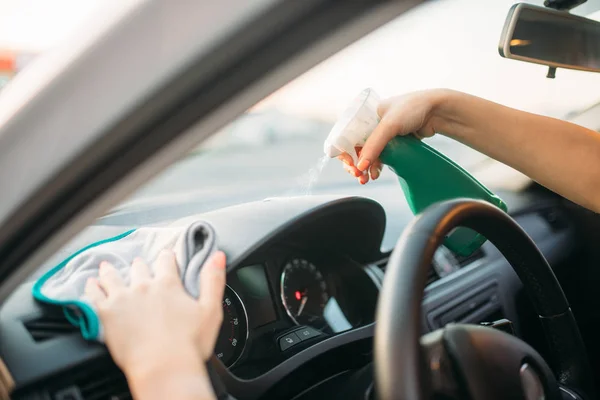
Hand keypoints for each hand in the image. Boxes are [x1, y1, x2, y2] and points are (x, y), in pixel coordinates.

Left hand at [84, 249, 225, 399]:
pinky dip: (92, 286)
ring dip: (111, 271)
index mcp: (169, 285)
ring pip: (113, 277)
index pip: (167, 261)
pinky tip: (91, 284)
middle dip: (140, 265)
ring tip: (107, 267)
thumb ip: (213, 280)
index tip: (166, 255)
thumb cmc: (189, 344)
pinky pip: (95, 293)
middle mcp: (144, 287)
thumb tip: (218, 255)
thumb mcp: (211, 310)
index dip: (167, 257)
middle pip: (140, 268)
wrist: (163, 367)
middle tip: (139, 264)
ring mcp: (123, 298)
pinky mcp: (106, 313)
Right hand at [337, 89, 447, 183]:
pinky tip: (375, 174)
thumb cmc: (412, 109)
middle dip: (354, 163)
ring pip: (367, 155)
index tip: (350, 164)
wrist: (438, 111)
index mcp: (365, 114)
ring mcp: (383, 135)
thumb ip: (374, 145)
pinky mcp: (394, 144)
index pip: (347, 136)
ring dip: (364, 168)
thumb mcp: (389, 125)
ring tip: (365, 179)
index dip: (345, 151)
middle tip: (357, 175)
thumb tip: (360, 166)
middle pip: (355, 148)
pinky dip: (376, 166)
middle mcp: (372, 124)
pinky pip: (380, 157)